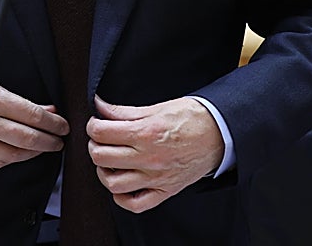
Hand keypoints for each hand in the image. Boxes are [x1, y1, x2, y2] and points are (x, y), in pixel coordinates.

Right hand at [0, 59, 67, 167]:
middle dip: (49, 141)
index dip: (52, 123)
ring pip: (13, 155)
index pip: (32, 115)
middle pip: (27, 138)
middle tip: (60, 140)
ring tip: (44, 147)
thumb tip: (43, 109)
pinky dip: (11, 160)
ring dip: (33, 153)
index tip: (63, 124)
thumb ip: (15, 98)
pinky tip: (19, 154)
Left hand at [87, 95, 223, 212]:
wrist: (219, 133)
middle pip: (102, 157)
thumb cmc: (191, 118)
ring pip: (113, 184)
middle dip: (94, 146)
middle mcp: (149, 158)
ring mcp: (156, 177)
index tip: (95, 124)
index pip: (102, 133)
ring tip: (108, 161)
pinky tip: (121, 185)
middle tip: (99, 140)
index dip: (92, 126)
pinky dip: (122, 198)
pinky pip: (136, 204)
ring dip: (104, 171)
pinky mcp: (166, 190)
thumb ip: (124, 111)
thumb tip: (100, 106)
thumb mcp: (156, 107)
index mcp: (145, 133)